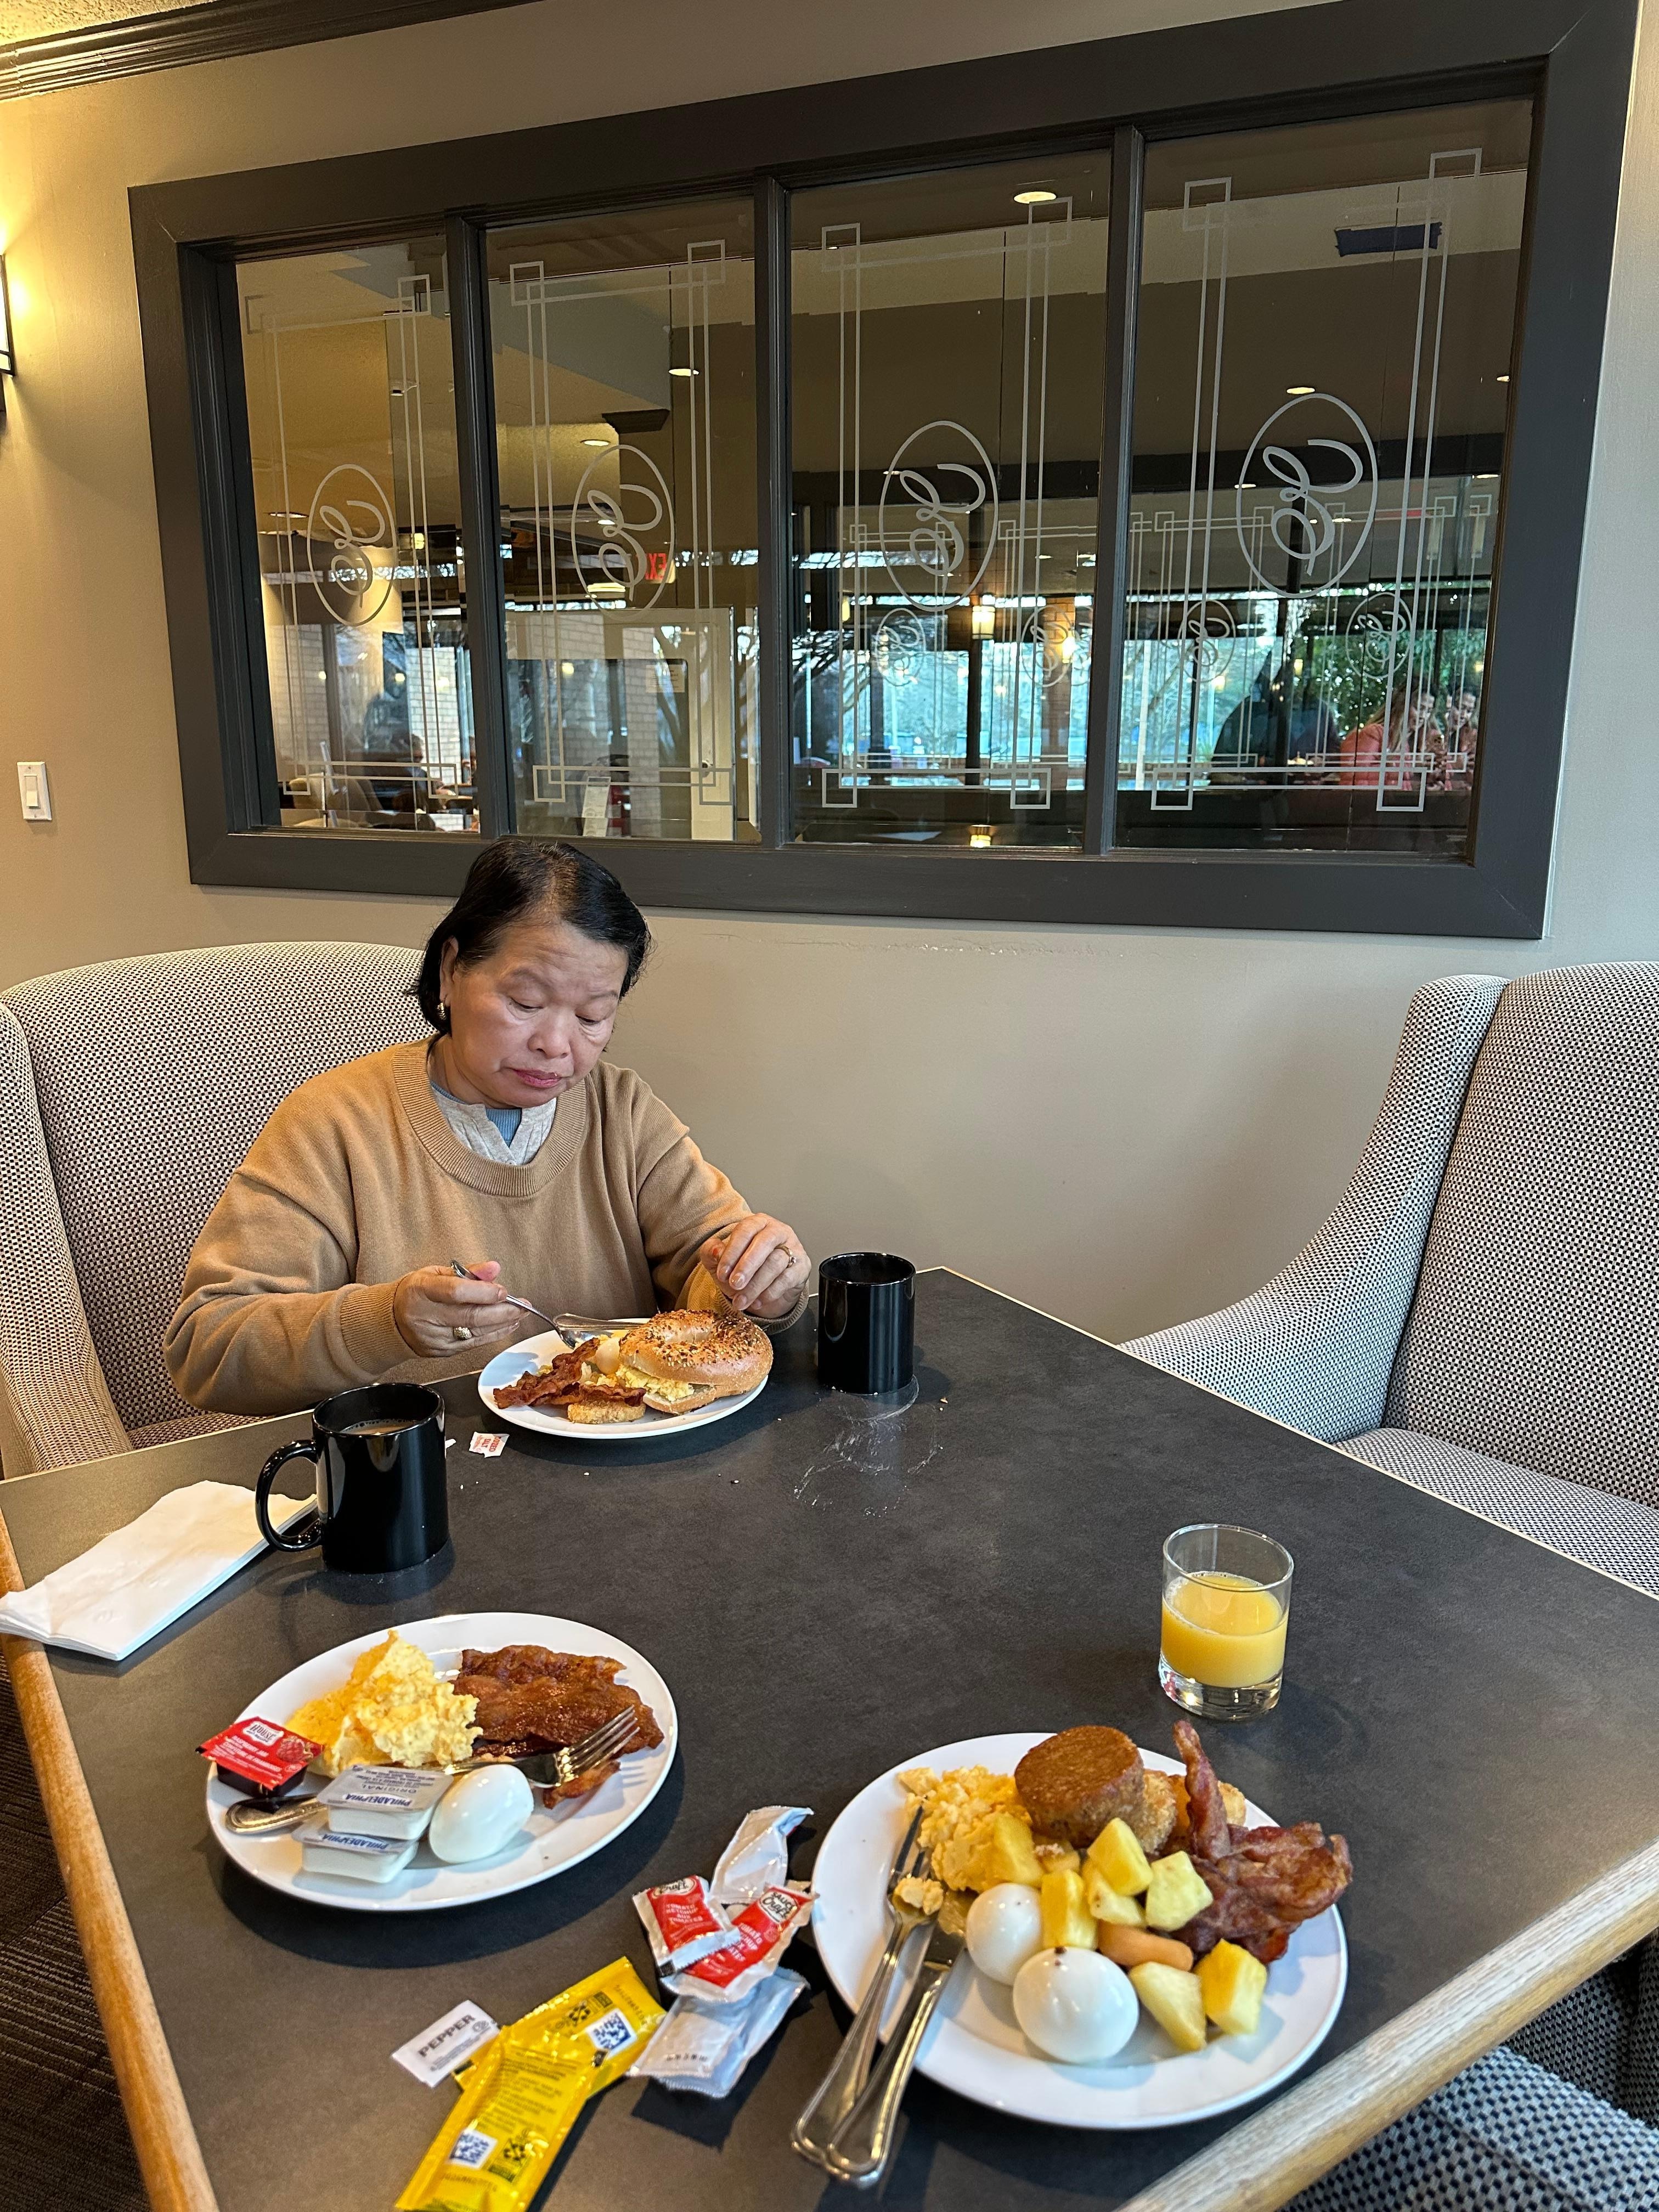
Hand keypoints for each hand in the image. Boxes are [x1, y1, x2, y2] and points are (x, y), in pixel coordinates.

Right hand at [392, 1261, 522, 1358]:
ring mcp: (433, 1337)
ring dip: (502, 1323)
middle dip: (502, 1311)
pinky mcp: (440, 1351)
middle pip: (469, 1316)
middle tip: (522, 1305)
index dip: (483, 1292)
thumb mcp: (437, 1273)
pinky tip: (507, 1326)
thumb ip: (468, 1271)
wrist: (393, 1321)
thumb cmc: (417, 1293)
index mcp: (421, 1290)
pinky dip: (493, 1334)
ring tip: (520, 1314)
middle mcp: (425, 1315)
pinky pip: (473, 1344)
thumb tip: (494, 1268)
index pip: (455, 1292)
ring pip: (474, 1332)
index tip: (504, 1291)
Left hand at [700, 1215, 809, 1320]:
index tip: (722, 1272)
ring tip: (741, 1299)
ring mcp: (793, 1248)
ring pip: (775, 1263)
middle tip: (734, 1284)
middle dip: (746, 1266)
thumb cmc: (743, 1269)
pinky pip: (787, 1279)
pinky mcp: (802, 1267)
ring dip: (756, 1285)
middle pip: (764, 1243)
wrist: (765, 1289)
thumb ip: (712, 1252)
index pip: (745, 1231)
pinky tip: (757, 1301)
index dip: (732, 1252)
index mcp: (757, 1223)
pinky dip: (770, 1292)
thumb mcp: (720, 1260)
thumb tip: (715, 1251)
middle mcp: (777, 1231)